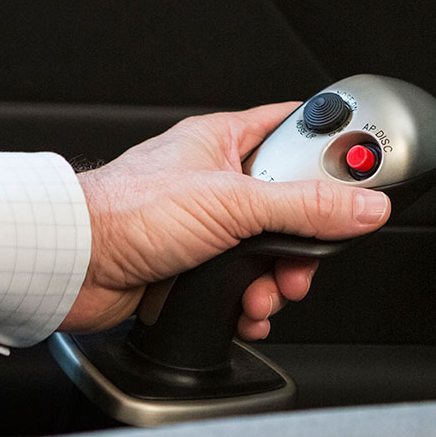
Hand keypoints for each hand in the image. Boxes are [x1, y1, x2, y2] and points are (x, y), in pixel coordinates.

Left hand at [60, 103, 390, 336]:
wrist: (72, 268)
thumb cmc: (127, 212)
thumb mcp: (232, 202)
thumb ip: (304, 204)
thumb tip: (362, 205)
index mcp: (226, 142)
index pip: (293, 127)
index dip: (329, 146)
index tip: (361, 168)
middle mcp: (219, 180)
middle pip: (291, 203)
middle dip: (304, 239)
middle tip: (308, 254)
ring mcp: (209, 226)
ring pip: (270, 251)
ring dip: (277, 279)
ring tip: (267, 291)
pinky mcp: (197, 265)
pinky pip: (244, 284)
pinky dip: (252, 302)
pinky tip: (247, 309)